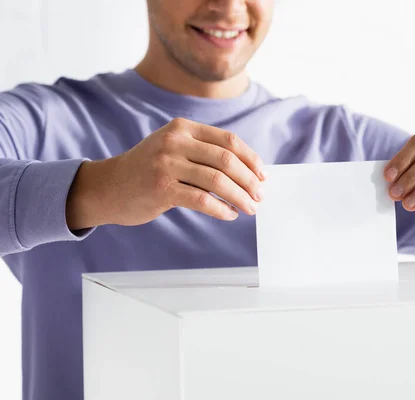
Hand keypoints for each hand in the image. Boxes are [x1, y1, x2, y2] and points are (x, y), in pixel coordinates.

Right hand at [67, 118, 265, 228]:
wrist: (108, 187)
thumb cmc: (148, 169)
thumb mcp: (173, 148)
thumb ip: (204, 152)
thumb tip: (247, 170)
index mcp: (183, 128)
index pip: (228, 140)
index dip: (251, 159)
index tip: (263, 175)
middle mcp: (175, 141)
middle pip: (227, 160)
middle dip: (249, 180)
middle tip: (259, 195)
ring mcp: (166, 164)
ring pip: (217, 180)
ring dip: (240, 197)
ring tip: (250, 208)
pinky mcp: (161, 188)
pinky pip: (202, 200)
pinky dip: (221, 209)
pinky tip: (229, 214)